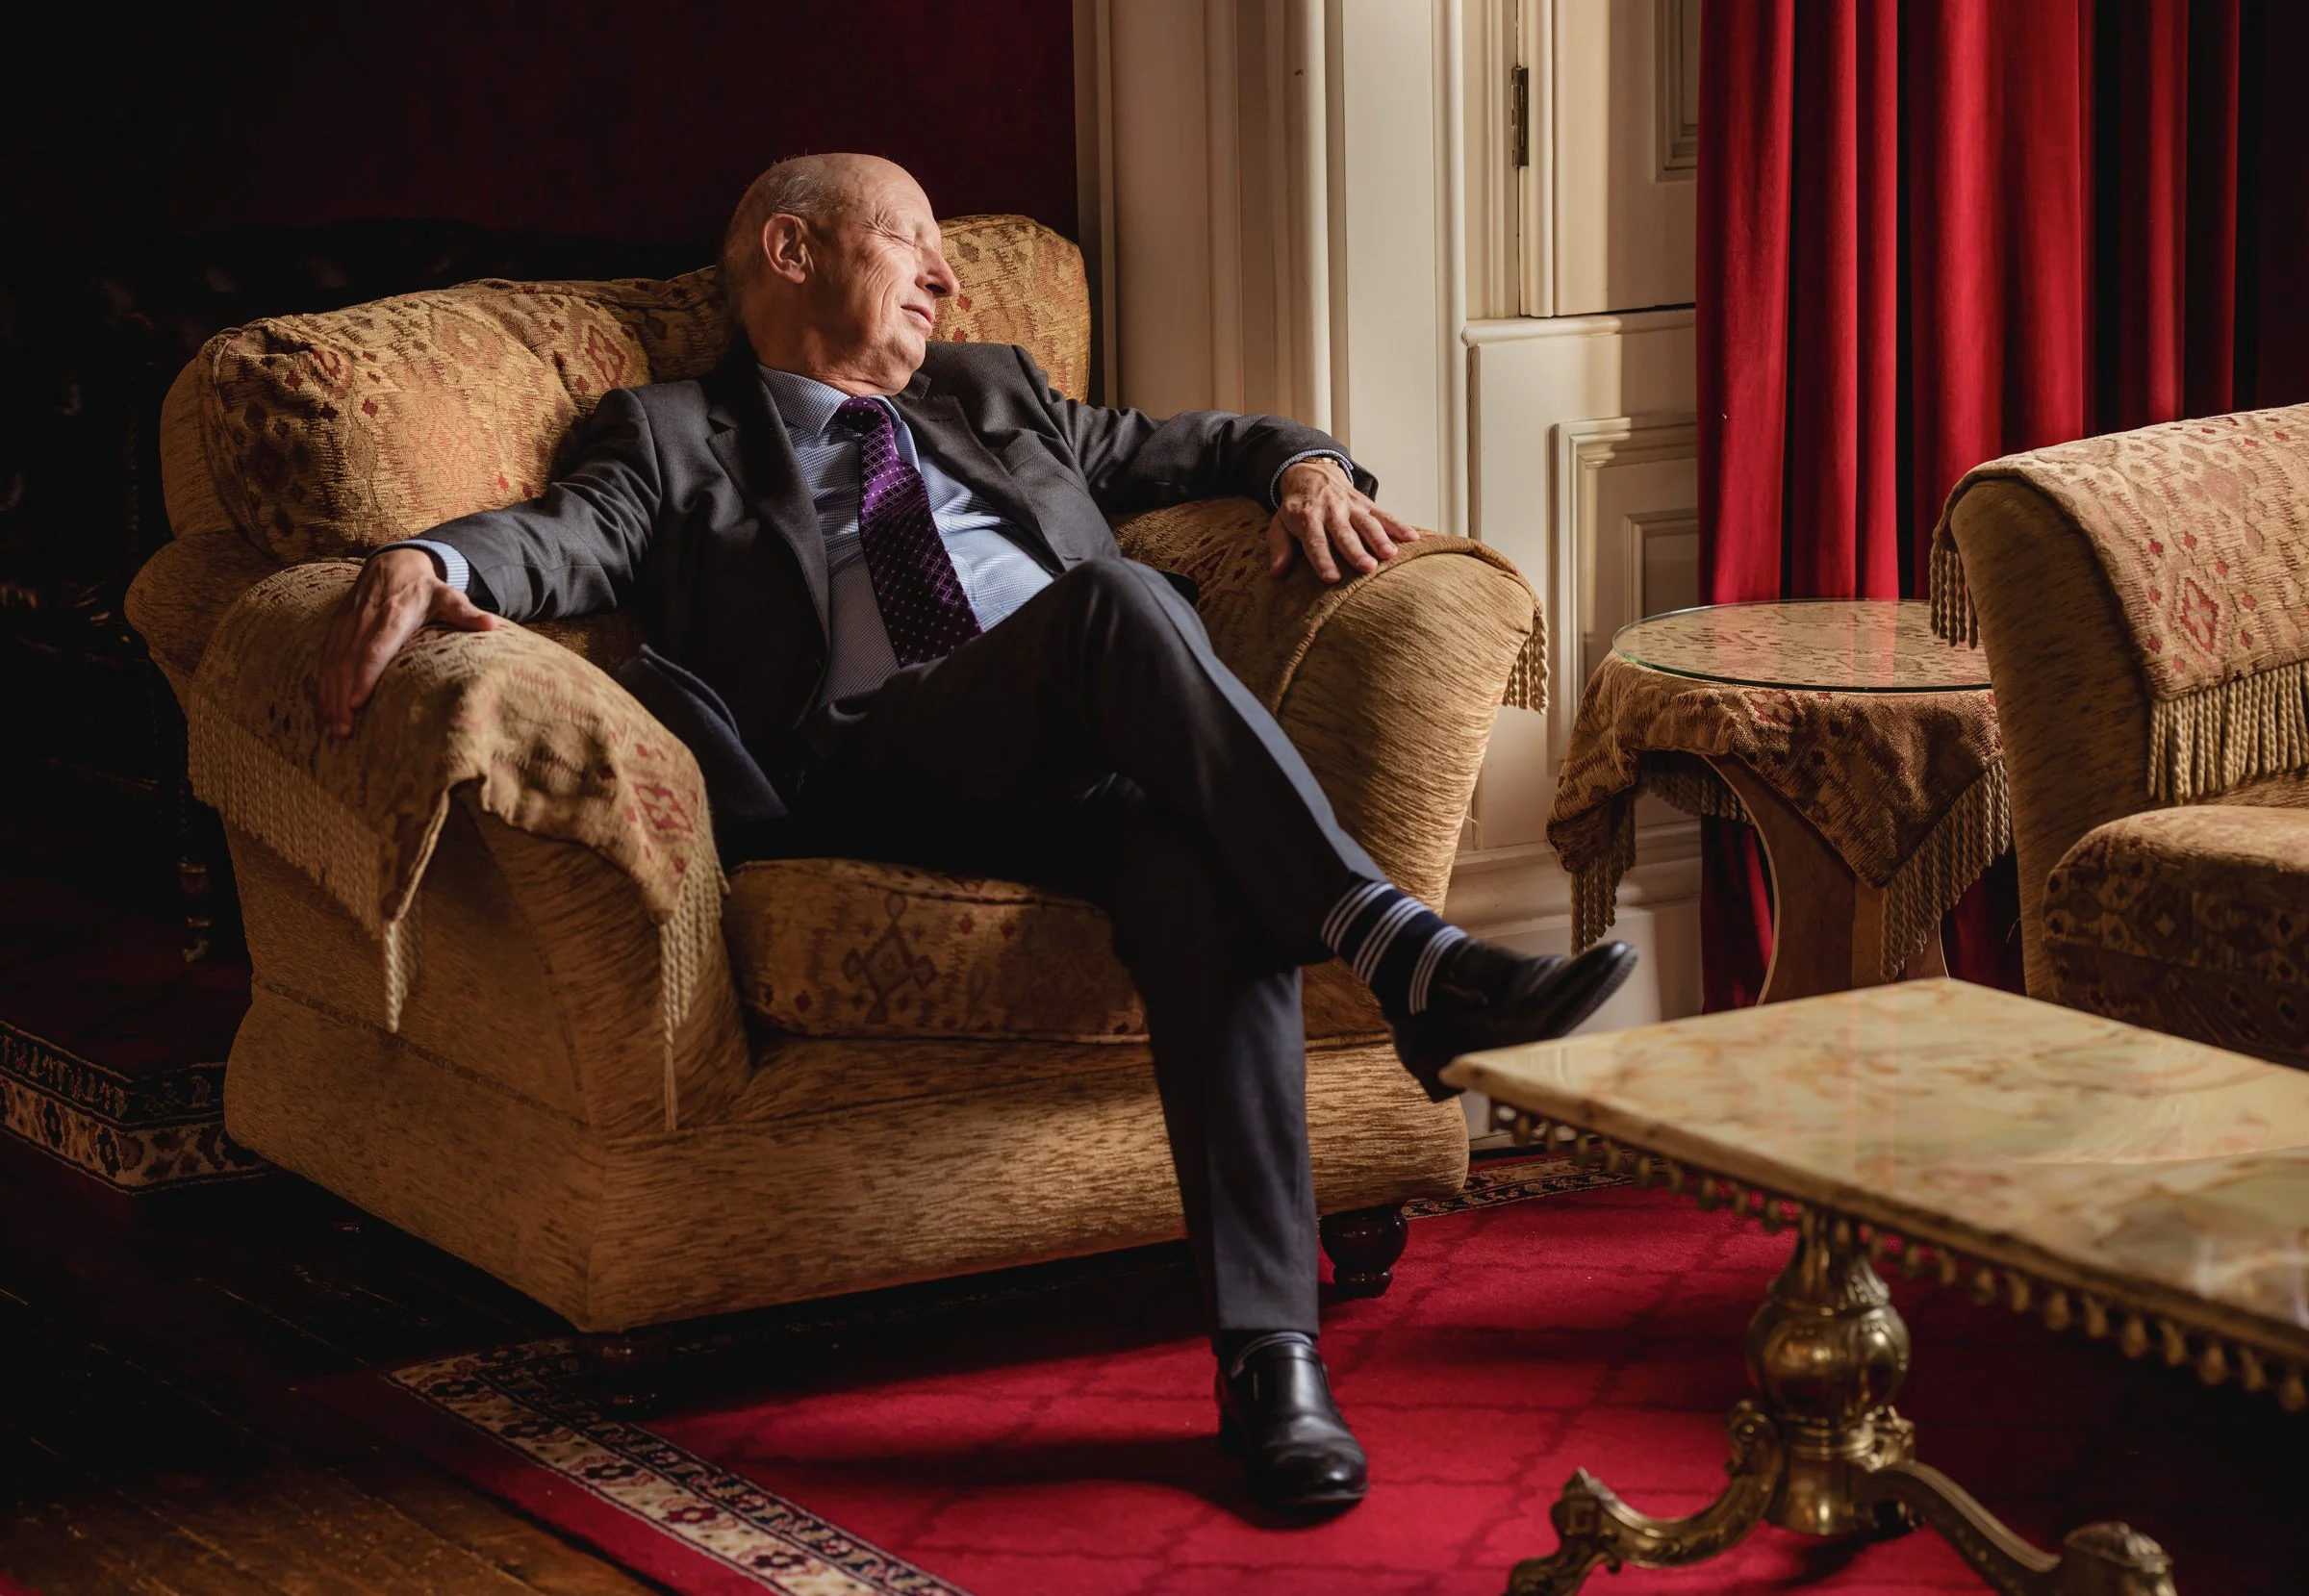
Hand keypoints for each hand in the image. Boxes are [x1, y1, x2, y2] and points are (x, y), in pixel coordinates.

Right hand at [317, 548, 495, 734]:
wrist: (392, 562)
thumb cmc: (425, 588)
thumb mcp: (448, 596)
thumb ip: (466, 612)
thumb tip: (492, 624)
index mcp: (394, 616)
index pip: (375, 649)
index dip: (364, 676)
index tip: (357, 703)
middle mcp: (365, 620)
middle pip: (350, 663)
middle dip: (344, 697)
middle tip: (346, 729)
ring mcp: (348, 624)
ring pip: (334, 663)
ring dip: (331, 695)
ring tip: (337, 726)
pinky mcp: (337, 627)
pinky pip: (326, 657)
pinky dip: (323, 683)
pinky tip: (326, 707)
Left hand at [1266, 458, 1420, 582]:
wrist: (1311, 473)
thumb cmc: (1297, 507)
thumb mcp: (1280, 524)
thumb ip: (1280, 548)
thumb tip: (1276, 572)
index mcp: (1307, 518)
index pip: (1315, 542)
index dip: (1323, 560)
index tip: (1331, 577)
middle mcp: (1331, 511)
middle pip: (1345, 534)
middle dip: (1356, 551)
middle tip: (1367, 568)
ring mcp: (1351, 506)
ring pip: (1367, 523)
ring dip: (1380, 538)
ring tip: (1391, 555)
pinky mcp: (1366, 504)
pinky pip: (1384, 514)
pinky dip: (1399, 525)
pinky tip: (1413, 538)